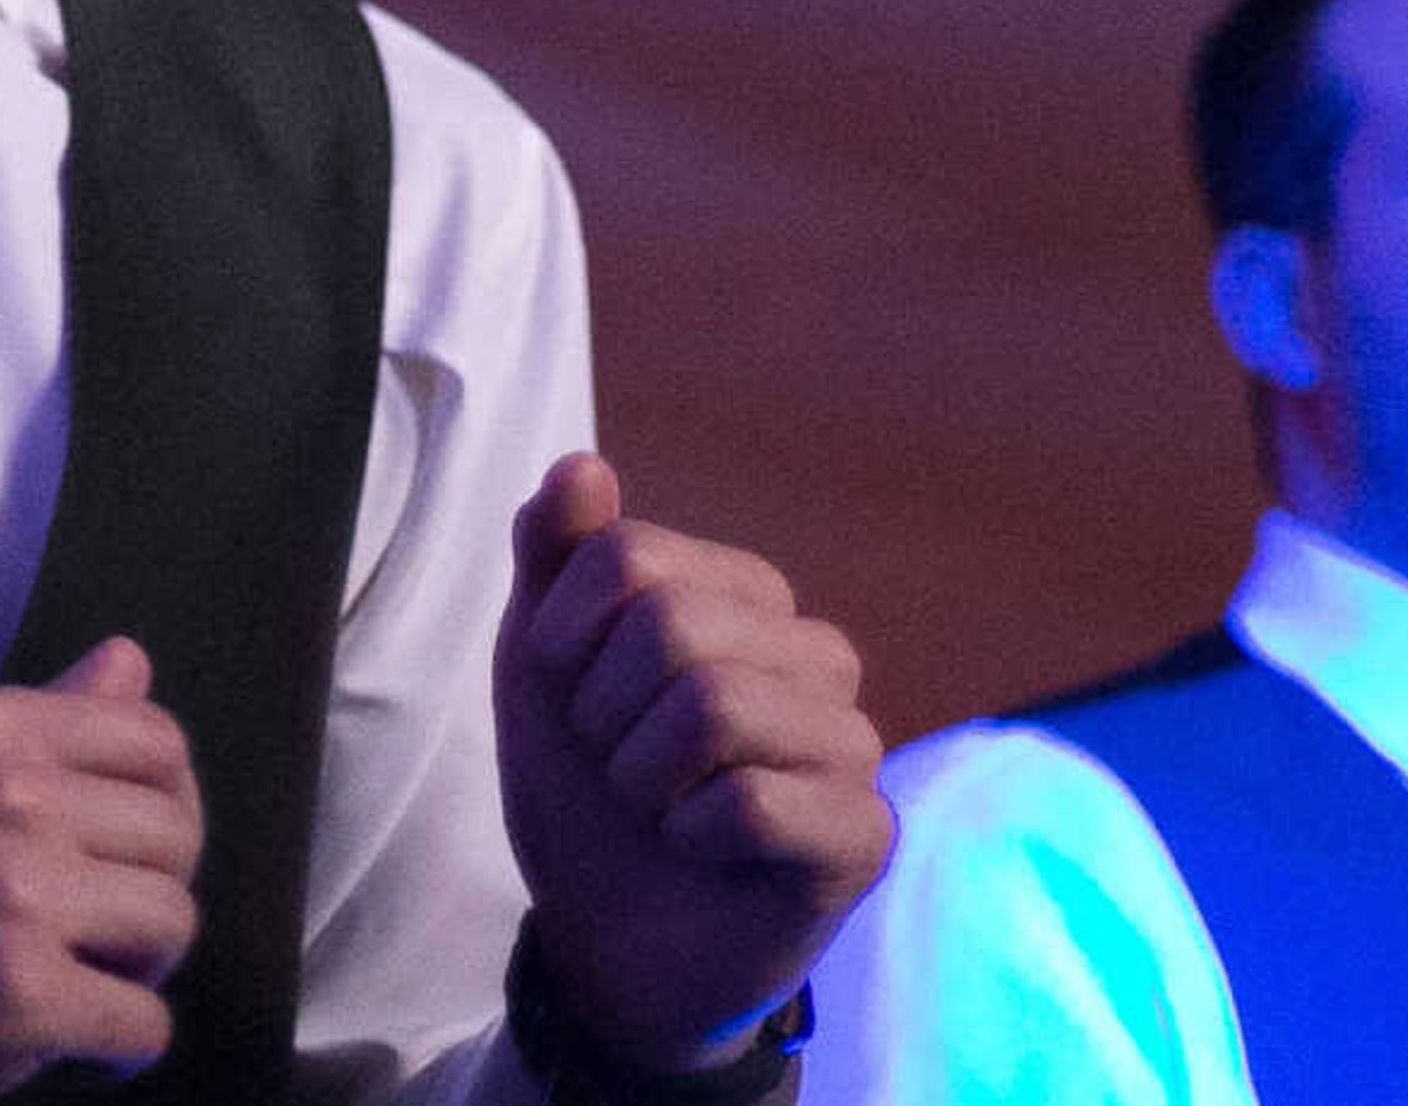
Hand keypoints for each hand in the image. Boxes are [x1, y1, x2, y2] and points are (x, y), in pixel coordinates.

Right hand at [0, 636, 202, 1105]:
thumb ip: (44, 721)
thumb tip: (130, 663)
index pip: (158, 742)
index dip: (166, 807)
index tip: (132, 854)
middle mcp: (1, 796)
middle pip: (177, 836)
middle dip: (153, 894)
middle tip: (100, 935)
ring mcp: (7, 896)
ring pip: (172, 924)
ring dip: (139, 971)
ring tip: (81, 983)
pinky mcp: (12, 997)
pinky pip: (141, 1024)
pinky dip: (118, 1050)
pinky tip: (65, 1042)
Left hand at [492, 452, 893, 1069]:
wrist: (605, 943)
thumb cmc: (586, 792)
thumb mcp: (543, 665)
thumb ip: (556, 556)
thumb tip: (581, 464)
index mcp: (748, 596)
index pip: (629, 554)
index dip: (565, 639)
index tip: (575, 703)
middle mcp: (817, 654)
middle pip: (673, 623)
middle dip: (605, 716)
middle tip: (622, 770)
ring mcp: (853, 742)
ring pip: (713, 706)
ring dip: (643, 781)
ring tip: (663, 810)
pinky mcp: (864, 834)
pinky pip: (752, 805)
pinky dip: (690, 838)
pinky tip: (704, 856)